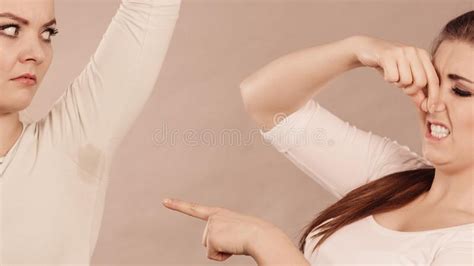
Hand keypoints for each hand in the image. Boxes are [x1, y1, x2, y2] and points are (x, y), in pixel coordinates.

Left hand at [162, 198, 299, 263]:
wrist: (262, 236)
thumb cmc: (256, 235)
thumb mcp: (239, 230)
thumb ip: (227, 232)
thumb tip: (222, 241)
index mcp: (219, 213)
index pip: (194, 209)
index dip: (178, 205)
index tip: (164, 201)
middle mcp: (213, 217)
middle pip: (206, 239)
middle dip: (219, 245)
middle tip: (236, 239)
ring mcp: (211, 226)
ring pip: (209, 247)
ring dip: (222, 250)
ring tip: (236, 242)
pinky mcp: (211, 238)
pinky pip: (212, 255)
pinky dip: (223, 256)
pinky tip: (233, 247)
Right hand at [354, 35, 443, 113]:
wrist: (369, 50)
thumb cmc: (390, 65)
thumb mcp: (406, 78)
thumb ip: (418, 92)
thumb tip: (429, 108)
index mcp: (423, 55)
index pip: (434, 79)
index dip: (434, 96)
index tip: (430, 109)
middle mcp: (415, 52)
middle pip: (421, 82)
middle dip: (411, 90)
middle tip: (402, 87)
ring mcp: (401, 52)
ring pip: (406, 81)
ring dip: (398, 83)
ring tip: (393, 76)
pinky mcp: (388, 55)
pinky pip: (393, 77)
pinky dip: (388, 79)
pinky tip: (385, 72)